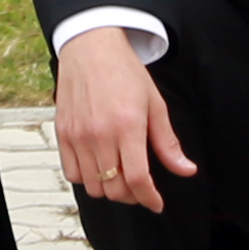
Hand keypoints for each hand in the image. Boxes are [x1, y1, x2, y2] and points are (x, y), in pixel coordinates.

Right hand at [52, 26, 193, 212]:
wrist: (91, 46)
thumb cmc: (124, 71)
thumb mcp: (155, 104)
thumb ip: (168, 142)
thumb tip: (186, 170)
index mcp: (127, 126)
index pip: (137, 180)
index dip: (149, 198)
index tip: (156, 203)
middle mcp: (100, 134)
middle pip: (114, 188)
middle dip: (132, 196)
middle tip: (141, 188)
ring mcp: (78, 135)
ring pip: (92, 186)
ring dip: (109, 189)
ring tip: (120, 177)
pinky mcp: (63, 133)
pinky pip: (71, 172)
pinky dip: (86, 178)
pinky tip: (98, 166)